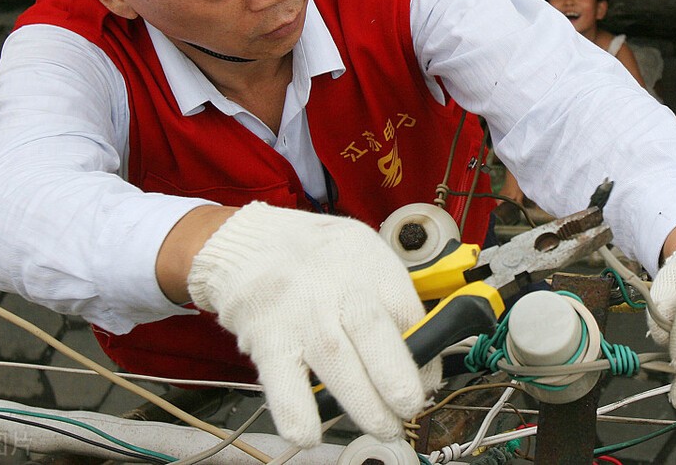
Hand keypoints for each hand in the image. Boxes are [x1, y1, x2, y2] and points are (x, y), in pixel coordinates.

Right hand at [188, 202, 437, 446]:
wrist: (247, 242)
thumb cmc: (315, 254)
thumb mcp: (365, 253)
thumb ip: (391, 297)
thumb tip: (420, 358)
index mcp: (368, 264)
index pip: (409, 313)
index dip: (425, 355)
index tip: (428, 380)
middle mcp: (336, 288)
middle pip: (376, 337)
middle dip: (399, 383)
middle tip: (410, 408)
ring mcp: (301, 316)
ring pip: (337, 365)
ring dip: (364, 406)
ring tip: (382, 427)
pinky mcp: (267, 341)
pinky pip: (284, 385)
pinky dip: (299, 415)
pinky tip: (313, 434)